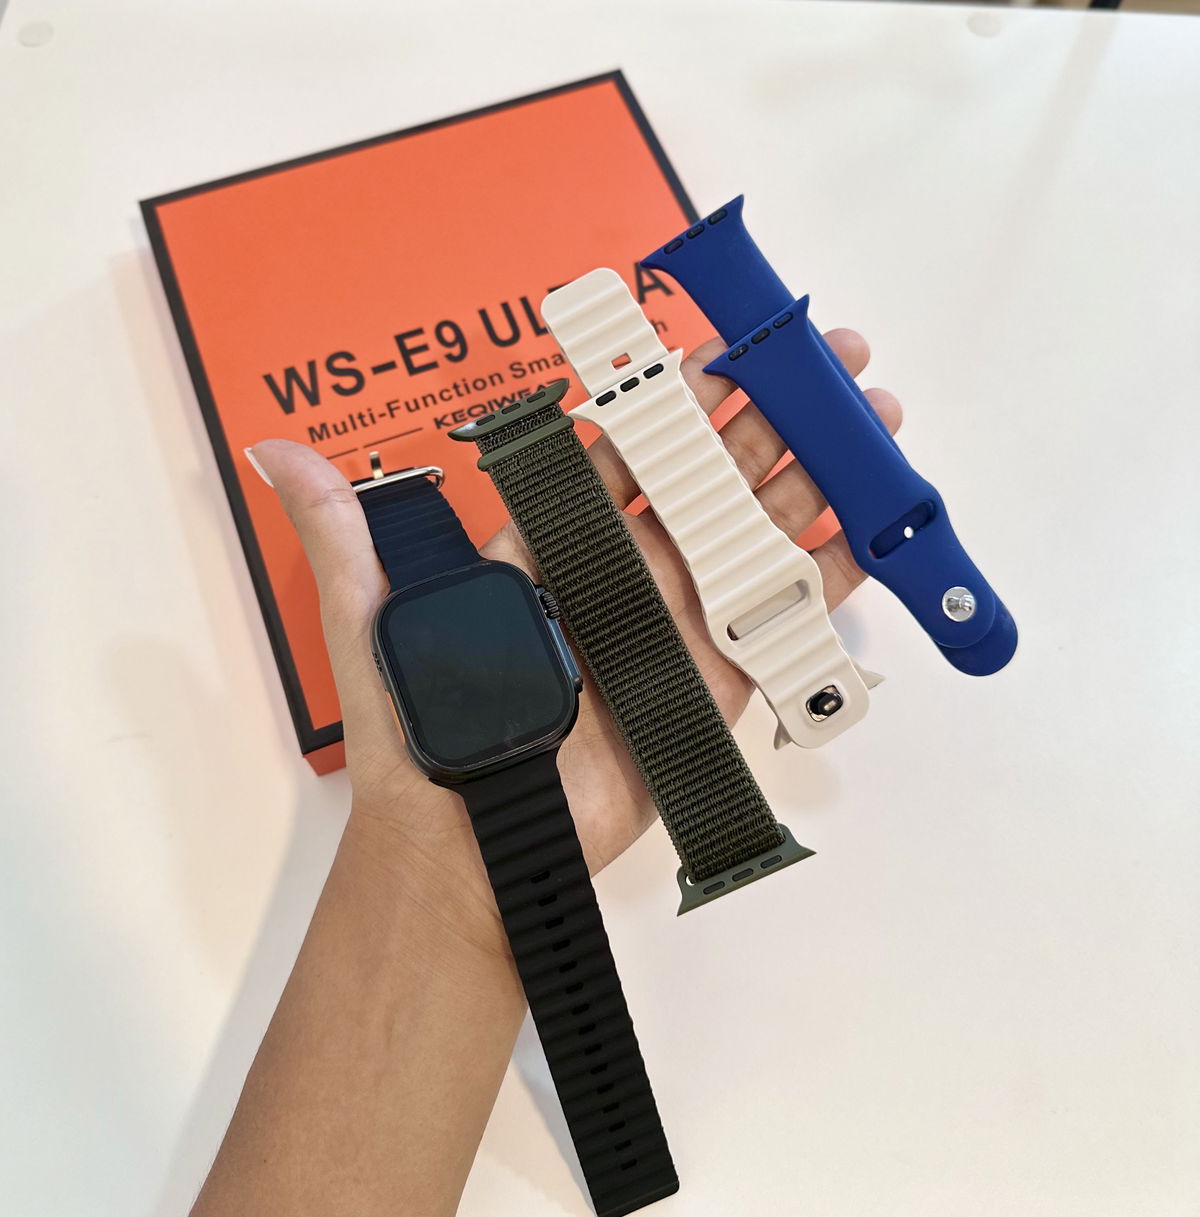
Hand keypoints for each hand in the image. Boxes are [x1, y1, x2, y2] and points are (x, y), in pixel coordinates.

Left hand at [250, 331, 900, 950]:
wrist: (472, 843)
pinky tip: (861, 530)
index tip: (716, 353)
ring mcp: (671, 631)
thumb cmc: (421, 730)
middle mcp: (619, 580)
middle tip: (823, 368)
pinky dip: (820, 579)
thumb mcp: (375, 617)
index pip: (623, 455)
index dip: (672, 403)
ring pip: (749, 538)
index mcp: (552, 549)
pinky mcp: (709, 689)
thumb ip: (346, 532)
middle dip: (764, 422)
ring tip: (862, 426)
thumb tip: (274, 451)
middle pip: (703, 483)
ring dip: (806, 482)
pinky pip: (772, 624)